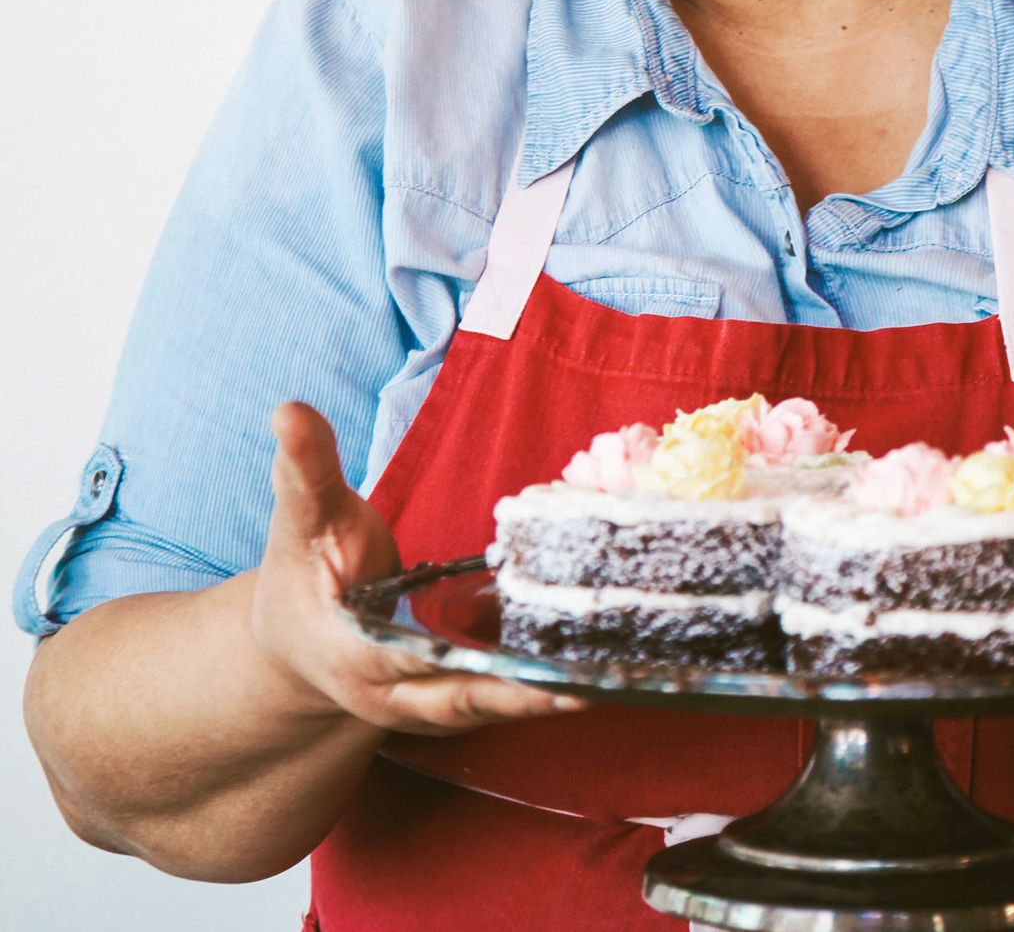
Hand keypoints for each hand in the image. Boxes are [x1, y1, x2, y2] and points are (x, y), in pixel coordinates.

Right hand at [249, 402, 577, 735]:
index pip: (411, 656)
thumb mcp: (303, 518)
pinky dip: (548, 687)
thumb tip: (290, 410)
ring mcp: (424, 705)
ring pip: (494, 707)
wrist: (292, 640)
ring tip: (618, 675)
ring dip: (551, 697)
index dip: (465, 659)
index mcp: (353, 651)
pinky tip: (603, 664)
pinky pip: (504, 696)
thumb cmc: (304, 572)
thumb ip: (306, 470)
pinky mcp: (453, 699)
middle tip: (593, 681)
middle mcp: (391, 693)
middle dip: (529, 696)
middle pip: (467, 699)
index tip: (521, 660)